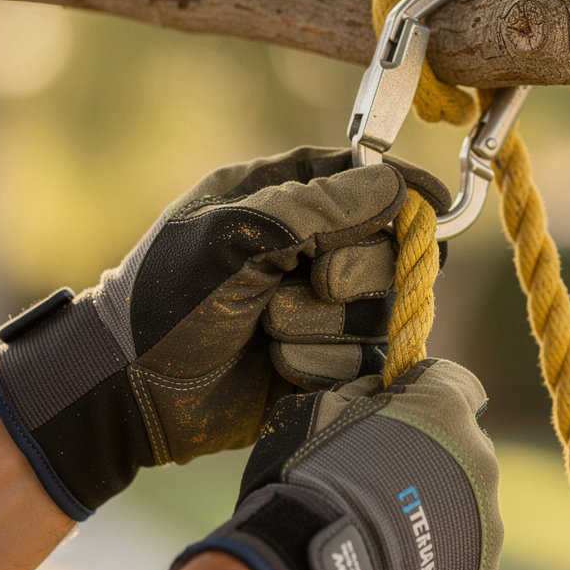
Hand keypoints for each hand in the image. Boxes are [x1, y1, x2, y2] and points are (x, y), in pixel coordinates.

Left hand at [0, 147, 447, 519]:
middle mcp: (306, 249)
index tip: (438, 203)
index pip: (362, 179)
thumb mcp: (231, 239)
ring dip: (326, 327)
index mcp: (279, 199)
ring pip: (379, 313)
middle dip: (354, 273)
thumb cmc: (166, 300)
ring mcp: (316, 309)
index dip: (401, 189)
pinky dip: (323, 365)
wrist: (131, 390)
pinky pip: (362, 361)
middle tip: (313, 281)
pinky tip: (277, 366)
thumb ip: (314, 209)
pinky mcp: (321, 362)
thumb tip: (393, 186)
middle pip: (387, 251)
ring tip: (268, 332)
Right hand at [171, 358, 501, 569]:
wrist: (312, 567)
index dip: (425, 398)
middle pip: (466, 452)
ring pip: (468, 513)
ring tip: (385, 540)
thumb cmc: (310, 477)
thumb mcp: (322, 407)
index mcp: (447, 409)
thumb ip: (364, 392)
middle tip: (384, 485)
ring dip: (437, 518)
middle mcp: (481, 461)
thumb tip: (377, 390)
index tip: (398, 415)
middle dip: (434, 462)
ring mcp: (488, 526)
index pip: (457, 385)